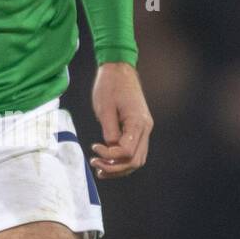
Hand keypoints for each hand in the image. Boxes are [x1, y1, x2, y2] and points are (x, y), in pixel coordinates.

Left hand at [89, 62, 152, 178]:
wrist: (119, 69)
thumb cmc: (110, 86)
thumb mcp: (105, 109)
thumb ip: (109, 131)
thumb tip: (110, 149)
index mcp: (138, 122)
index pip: (126, 151)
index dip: (109, 156)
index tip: (94, 148)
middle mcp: (146, 128)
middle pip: (135, 160)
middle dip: (114, 168)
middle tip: (95, 164)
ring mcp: (144, 128)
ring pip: (137, 159)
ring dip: (119, 168)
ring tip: (100, 169)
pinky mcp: (139, 128)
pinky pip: (135, 150)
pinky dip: (122, 160)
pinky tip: (108, 162)